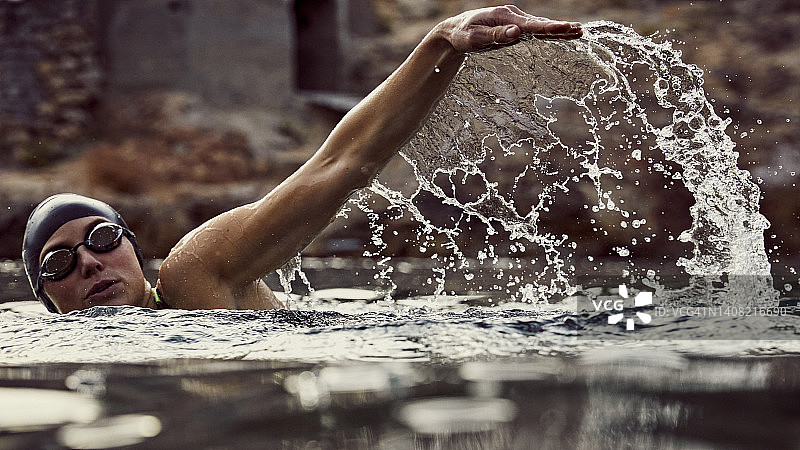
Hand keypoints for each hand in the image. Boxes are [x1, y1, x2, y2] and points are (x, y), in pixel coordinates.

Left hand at [437, 5, 582, 53]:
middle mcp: (513, 16)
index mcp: (505, 17)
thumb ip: (496, 36)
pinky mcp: (514, 28)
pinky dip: (549, 32)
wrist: (455, 31)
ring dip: (559, 29)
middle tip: (580, 31)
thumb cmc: (463, 35)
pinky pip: (535, 30)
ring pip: (540, 26)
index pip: (532, 24)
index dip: (550, 28)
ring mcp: (515, 22)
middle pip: (541, 23)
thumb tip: (517, 33)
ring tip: (578, 32)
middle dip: (561, 28)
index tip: (566, 28)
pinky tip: (561, 33)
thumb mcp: (475, 38)